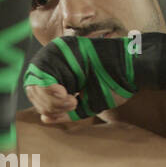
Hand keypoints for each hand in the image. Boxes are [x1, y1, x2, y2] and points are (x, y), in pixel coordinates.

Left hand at [22, 33, 165, 120]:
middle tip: (72, 105)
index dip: (47, 105)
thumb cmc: (114, 85)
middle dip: (48, 104)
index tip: (69, 107)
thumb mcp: (87, 103)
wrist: (132, 68)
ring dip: (51, 100)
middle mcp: (55, 60)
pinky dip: (51, 92)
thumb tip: (44, 119)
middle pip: (33, 87)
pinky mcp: (60, 47)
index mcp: (61, 72)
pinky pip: (42, 73)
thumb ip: (65, 112)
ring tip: (74, 102)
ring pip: (34, 82)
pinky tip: (70, 96)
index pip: (39, 92)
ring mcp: (56, 52)